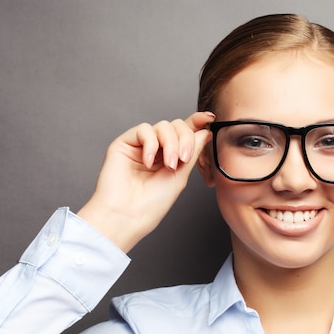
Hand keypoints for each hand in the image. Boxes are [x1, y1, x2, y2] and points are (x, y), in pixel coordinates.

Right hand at [77, 111, 214, 251]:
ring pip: (163, 126)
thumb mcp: (181, 176)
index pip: (184, 133)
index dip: (196, 123)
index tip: (209, 118)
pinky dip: (151, 143)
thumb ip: (192, 152)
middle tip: (183, 159)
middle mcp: (156, 149)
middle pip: (176, 126)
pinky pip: (144, 129)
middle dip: (185, 139)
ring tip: (169, 164)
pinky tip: (148, 162)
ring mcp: (140, 146)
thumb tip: (204, 131)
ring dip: (171, 143)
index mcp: (170, 157)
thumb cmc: (152, 204)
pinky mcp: (125, 143)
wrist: (128, 215)